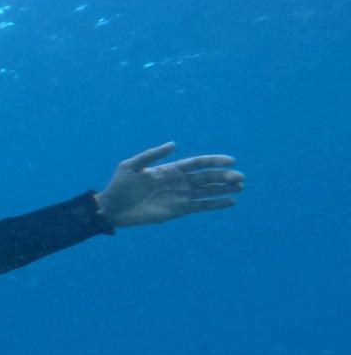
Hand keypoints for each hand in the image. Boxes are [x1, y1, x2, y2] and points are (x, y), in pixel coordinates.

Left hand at [95, 142, 244, 227]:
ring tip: (241, 187)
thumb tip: (174, 144)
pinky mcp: (178, 210)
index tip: (231, 161)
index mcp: (169, 169)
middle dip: (224, 177)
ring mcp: (180, 196)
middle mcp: (178, 182)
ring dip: (224, 188)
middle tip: (241, 178)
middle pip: (207, 177)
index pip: (196, 163)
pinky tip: (231, 201)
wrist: (112, 209)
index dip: (214, 161)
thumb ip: (152, 155)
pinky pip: (201, 206)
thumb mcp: (131, 166)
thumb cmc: (119, 186)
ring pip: (207, 191)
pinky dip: (216, 204)